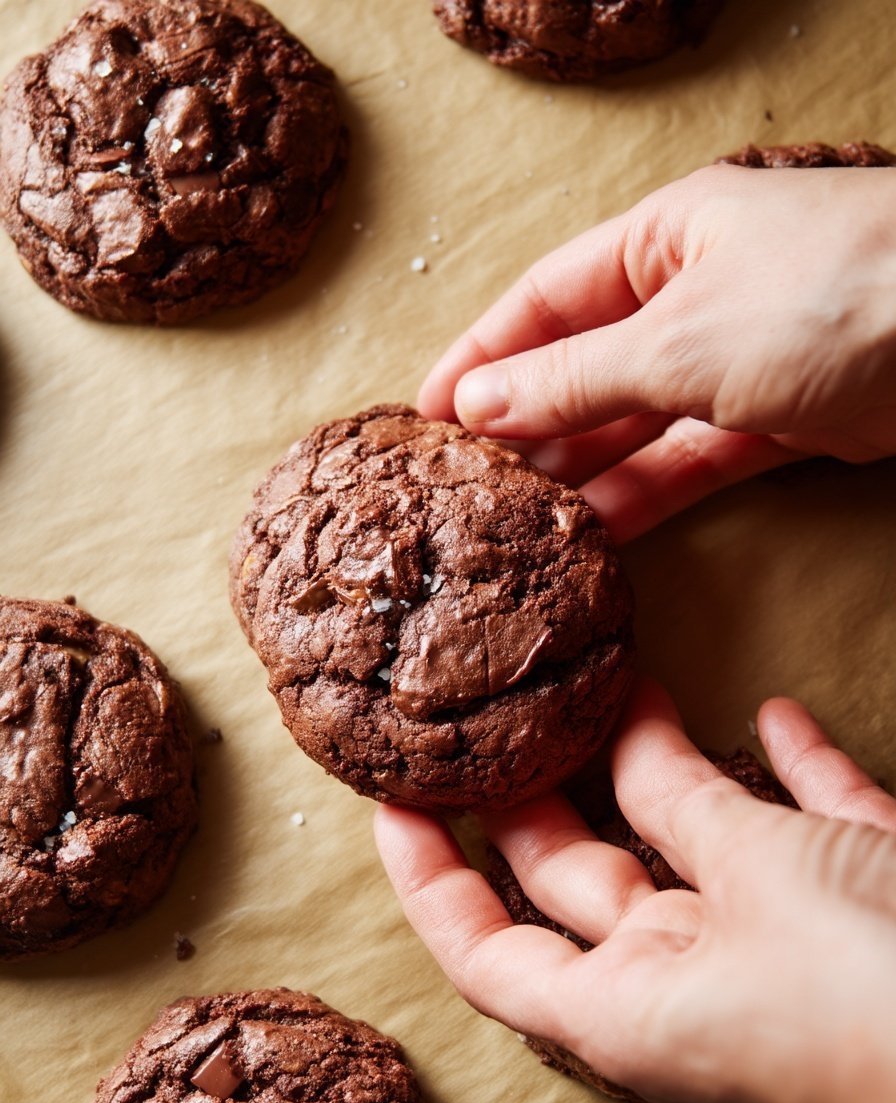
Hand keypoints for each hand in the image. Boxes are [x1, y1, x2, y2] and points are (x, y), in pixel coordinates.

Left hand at [375, 679, 895, 1102]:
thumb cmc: (882, 993)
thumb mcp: (760, 872)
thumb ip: (681, 802)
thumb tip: (630, 742)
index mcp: (629, 1012)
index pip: (481, 949)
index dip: (425, 874)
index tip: (393, 798)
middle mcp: (686, 995)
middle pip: (578, 884)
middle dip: (541, 791)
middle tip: (506, 705)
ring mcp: (770, 966)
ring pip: (688, 854)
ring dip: (664, 773)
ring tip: (626, 686)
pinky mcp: (850, 934)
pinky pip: (797, 847)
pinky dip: (785, 781)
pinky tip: (776, 713)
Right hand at [419, 166, 895, 540]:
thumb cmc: (837, 294)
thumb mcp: (680, 338)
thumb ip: (575, 379)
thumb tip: (480, 405)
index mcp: (666, 238)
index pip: (545, 299)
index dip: (480, 357)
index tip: (424, 416)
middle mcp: (698, 293)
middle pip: (587, 363)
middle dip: (528, 424)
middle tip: (467, 487)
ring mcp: (741, 359)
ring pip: (638, 421)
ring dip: (582, 471)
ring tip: (518, 524)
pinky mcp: (782, 419)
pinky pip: (693, 458)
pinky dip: (649, 493)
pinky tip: (597, 533)